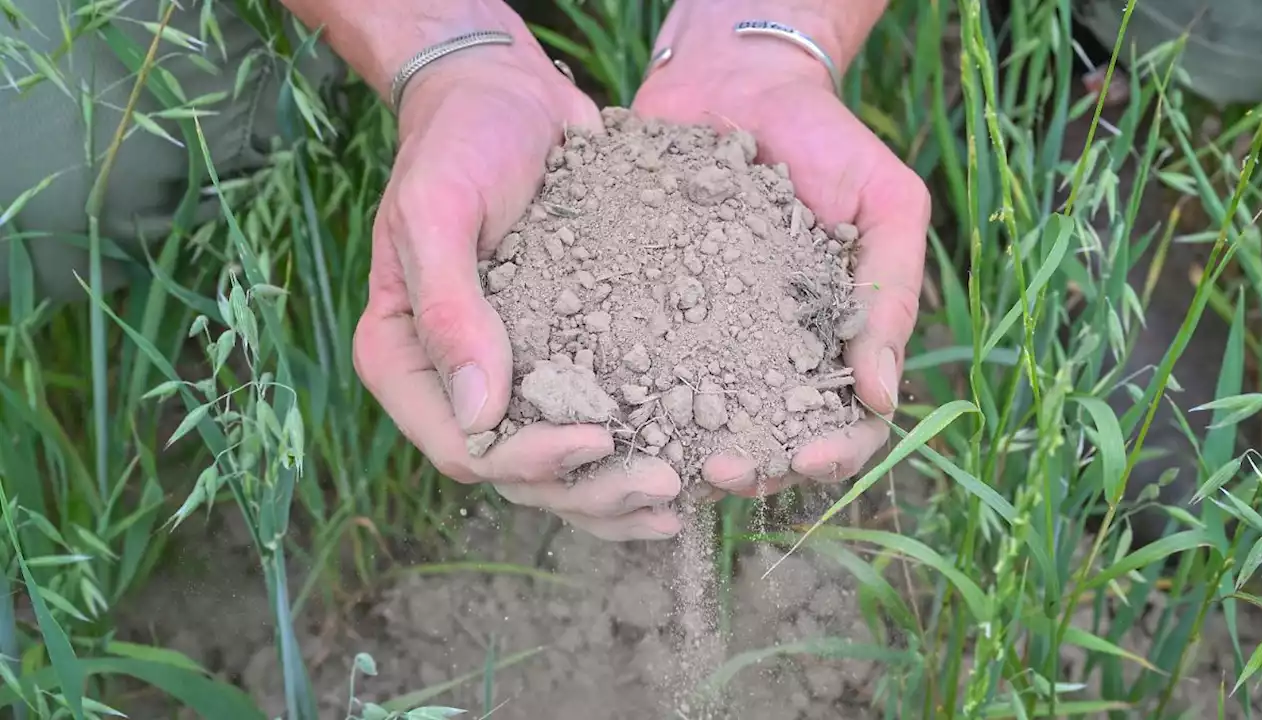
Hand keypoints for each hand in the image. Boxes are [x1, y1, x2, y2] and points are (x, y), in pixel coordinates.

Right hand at [353, 41, 681, 540]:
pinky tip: (691, 465)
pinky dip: (639, 450)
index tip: (601, 438)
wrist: (510, 96)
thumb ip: (449, 307)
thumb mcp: (437, 210)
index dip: (531, 462)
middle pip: (519, 478)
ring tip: (683, 497)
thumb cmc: (460, 142)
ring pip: (562, 471)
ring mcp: (513, 379)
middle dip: (590, 492)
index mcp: (407, 362)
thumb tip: (479, 413)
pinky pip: (597, 423)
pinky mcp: (566, 360)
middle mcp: (456, 385)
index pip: (466, 447)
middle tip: (665, 486)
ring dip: (619, 495)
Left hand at [633, 18, 929, 497]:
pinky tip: (612, 412)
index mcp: (833, 340)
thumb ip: (891, 292)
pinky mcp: (647, 311)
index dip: (832, 452)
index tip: (806, 455)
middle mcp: (768, 354)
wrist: (737, 83)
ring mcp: (705, 339)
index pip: (845, 423)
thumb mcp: (888, 203)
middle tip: (720, 470)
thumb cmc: (827, 141)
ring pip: (700, 422)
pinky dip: (629, 399)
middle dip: (752, 468)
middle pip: (769, 443)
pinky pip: (637, 364)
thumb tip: (882, 396)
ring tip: (666, 455)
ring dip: (687, 451)